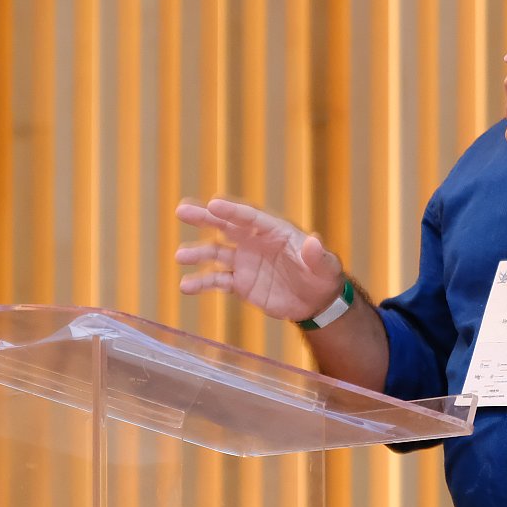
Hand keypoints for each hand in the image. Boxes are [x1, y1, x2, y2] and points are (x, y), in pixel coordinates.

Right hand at [175, 197, 345, 321]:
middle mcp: (254, 242)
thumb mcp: (325, 266)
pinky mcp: (240, 283)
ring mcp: (245, 262)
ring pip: (216, 253)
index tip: (213, 205)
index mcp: (274, 231)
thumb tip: (314, 242)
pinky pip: (217, 281)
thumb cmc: (323, 276)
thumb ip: (317, 255)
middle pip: (225, 227)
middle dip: (204, 218)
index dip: (232, 211)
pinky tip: (186, 286)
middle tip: (182, 211)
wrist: (316, 301)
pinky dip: (201, 283)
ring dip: (198, 253)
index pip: (249, 218)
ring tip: (181, 256)